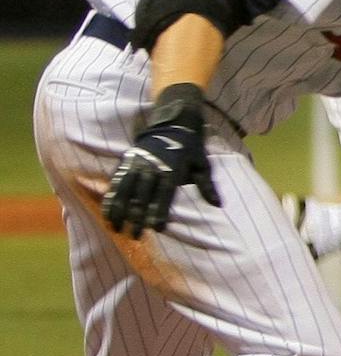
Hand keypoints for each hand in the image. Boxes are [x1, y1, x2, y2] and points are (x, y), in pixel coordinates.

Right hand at [102, 85, 218, 236]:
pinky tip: (107, 212)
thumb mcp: (202, 163)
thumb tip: (218, 204)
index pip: (164, 195)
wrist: (175, 120)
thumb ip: (206, 185)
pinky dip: (110, 197)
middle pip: (142, 196)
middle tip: (135, 235)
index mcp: (172, 169)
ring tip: (116, 227)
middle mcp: (152, 167)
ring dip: (119, 210)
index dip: (159, 211)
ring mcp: (137, 163)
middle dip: (137, 217)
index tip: (156, 228)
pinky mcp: (127, 160)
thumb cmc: (191, 146)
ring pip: (125, 190)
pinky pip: (116, 181)